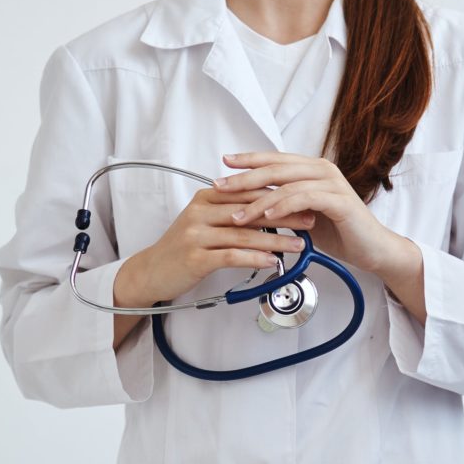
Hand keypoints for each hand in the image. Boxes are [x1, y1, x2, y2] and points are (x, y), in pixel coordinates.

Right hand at [113, 180, 315, 309]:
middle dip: (285, 215)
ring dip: (276, 239)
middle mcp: (200, 211)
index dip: (280, 196)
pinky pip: (231, 255)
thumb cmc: (183, 248)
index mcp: (206, 197)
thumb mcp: (206, 222)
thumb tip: (272, 209)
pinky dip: (255, 258)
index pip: (249, 191)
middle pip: (250, 210)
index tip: (304, 201)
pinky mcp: (195, 257)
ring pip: (244, 233)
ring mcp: (196, 234)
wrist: (151, 271)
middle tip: (311, 220)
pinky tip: (273, 261)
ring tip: (299, 244)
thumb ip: (233, 212)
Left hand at [216, 152, 419, 282]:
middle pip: (276, 167)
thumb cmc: (339, 232)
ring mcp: (332, 183)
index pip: (275, 159)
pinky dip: (283, 206)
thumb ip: (282, 204)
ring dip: (259, 199)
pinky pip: (304, 198)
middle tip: (221, 185)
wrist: (371, 249)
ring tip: (239, 214)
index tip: (225, 163)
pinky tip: (267, 214)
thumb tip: (248, 203)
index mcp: (312, 169)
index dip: (249, 159)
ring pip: (287, 184)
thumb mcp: (302, 216)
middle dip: (245, 177)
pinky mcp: (339, 200)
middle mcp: (322, 170)